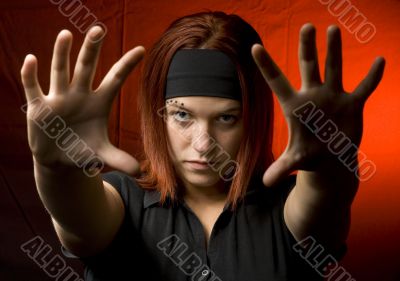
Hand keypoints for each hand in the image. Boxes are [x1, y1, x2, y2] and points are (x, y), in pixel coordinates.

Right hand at [21, 26, 144, 174]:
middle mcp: (79, 96)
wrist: (59, 159)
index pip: (115, 79)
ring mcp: (58, 99)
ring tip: (66, 35)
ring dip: (61, 54)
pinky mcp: (38, 107)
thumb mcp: (101, 155)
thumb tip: (139, 172)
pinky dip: (31, 75)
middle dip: (91, 50)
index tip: (141, 50)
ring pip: (60, 72)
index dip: (127, 65)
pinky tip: (31, 60)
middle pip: (86, 68)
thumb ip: (119, 160)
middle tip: (99, 29)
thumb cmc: (83, 151)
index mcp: (99, 103)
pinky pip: (33, 88)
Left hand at [251, 23, 384, 186]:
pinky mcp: (352, 105)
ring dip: (335, 50)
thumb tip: (265, 183)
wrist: (330, 159)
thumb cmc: (309, 157)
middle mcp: (313, 96)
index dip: (266, 65)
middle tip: (307, 26)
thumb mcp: (295, 161)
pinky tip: (380, 61)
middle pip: (309, 66)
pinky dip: (372, 77)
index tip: (255, 47)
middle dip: (308, 47)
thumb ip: (281, 168)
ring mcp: (333, 98)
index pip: (277, 81)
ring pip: (335, 68)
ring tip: (332, 29)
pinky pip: (365, 87)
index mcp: (295, 106)